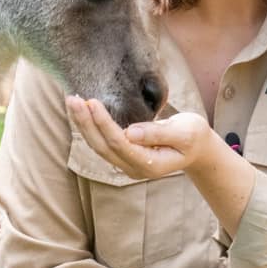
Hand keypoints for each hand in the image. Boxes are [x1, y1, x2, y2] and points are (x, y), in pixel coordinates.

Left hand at [66, 96, 220, 180]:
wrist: (195, 148)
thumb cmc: (193, 137)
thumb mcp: (185, 132)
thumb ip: (158, 133)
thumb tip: (130, 132)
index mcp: (150, 164)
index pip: (119, 143)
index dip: (103, 123)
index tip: (92, 102)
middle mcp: (134, 168)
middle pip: (102, 146)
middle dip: (85, 122)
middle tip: (72, 99)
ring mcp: (126, 164)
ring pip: (98, 145)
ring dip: (83, 124)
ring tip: (71, 101)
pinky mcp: (122, 155)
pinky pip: (101, 142)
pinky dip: (89, 126)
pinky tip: (81, 111)